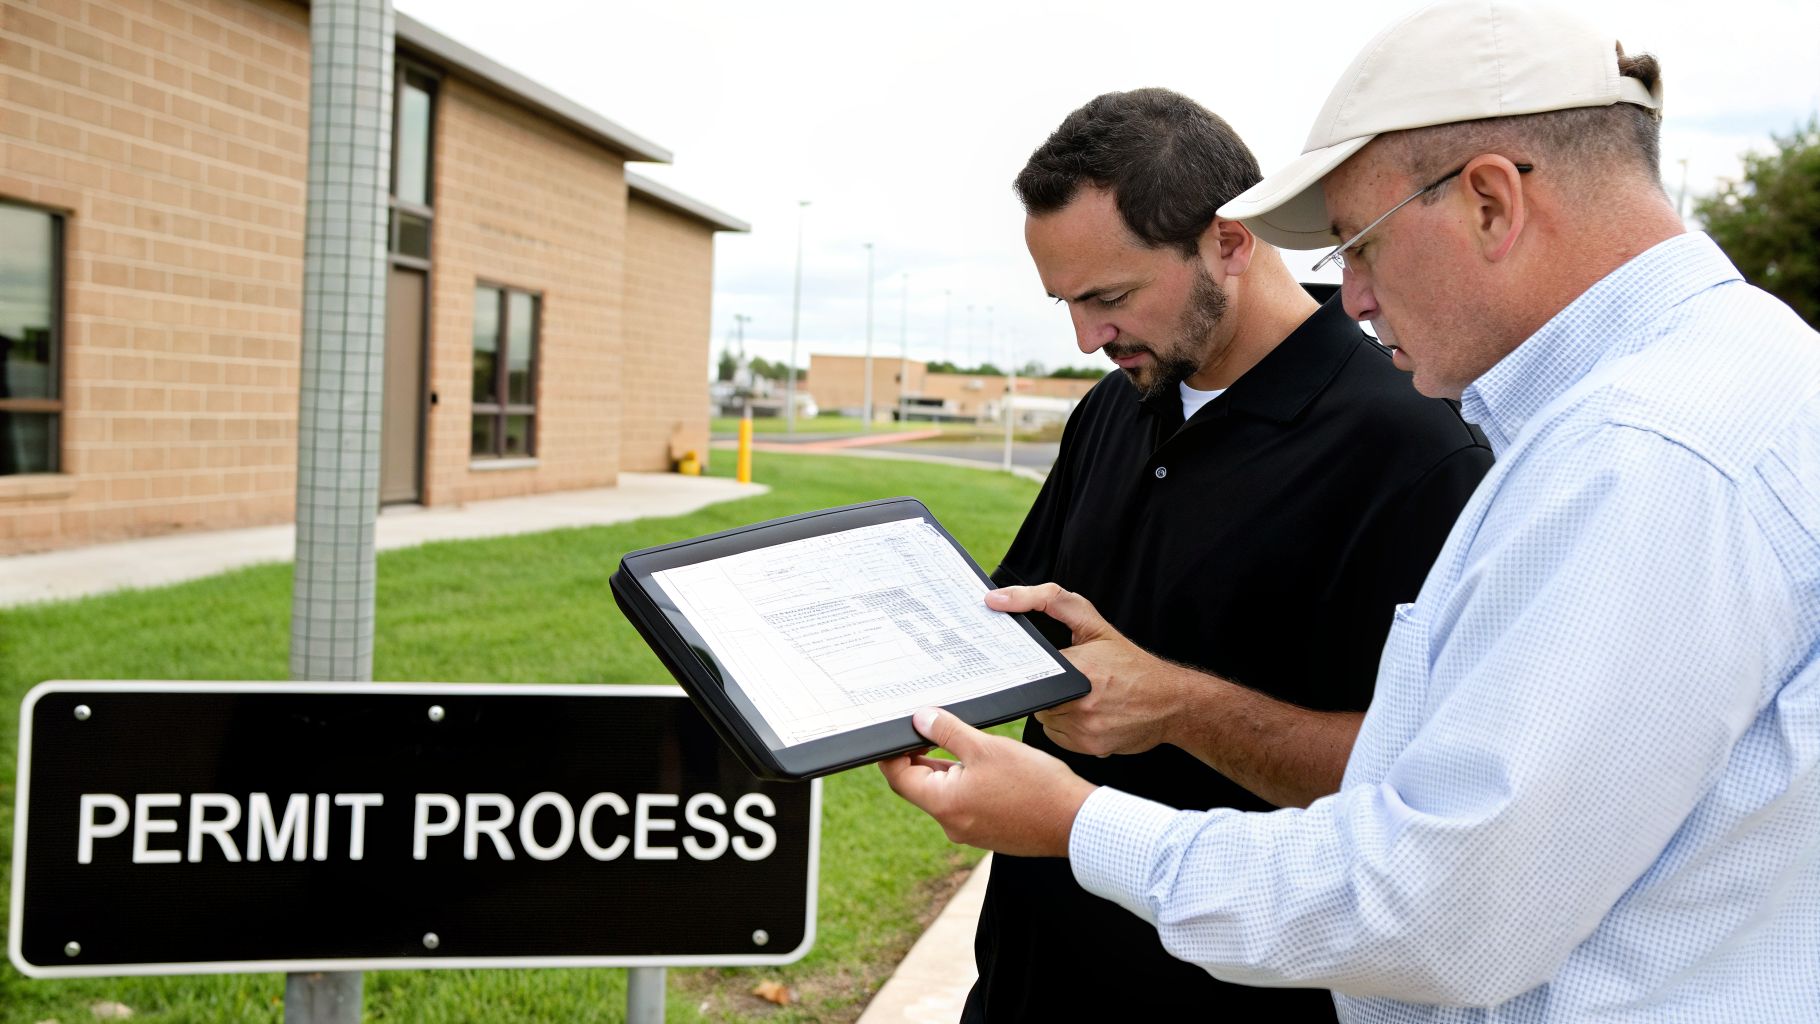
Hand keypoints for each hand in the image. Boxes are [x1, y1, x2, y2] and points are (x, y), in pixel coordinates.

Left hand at [878, 707, 1096, 857]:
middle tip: (935, 730)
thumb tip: (920, 720)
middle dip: (924, 758)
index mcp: (944, 804)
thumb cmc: (1034, 784)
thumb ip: (947, 732)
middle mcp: (951, 824)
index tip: (901, 733)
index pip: (899, 778)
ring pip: (946, 796)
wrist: (1075, 821)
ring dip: (950, 770)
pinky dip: (968, 785)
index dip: (894, 753)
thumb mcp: (986, 747)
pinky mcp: (989, 833)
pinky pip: (966, 806)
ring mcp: (970, 832)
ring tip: (969, 746)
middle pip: (921, 787)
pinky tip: (988, 769)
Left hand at [988, 583, 1185, 756]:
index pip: (1028, 668)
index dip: (1026, 666)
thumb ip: (1049, 600)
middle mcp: (1079, 701)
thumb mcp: (1094, 623)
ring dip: (1055, 708)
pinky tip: (1085, 716)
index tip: (1029, 664)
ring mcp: (1083, 727)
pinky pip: (1057, 736)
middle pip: (1036, 695)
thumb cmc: (1131, 663)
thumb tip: (998, 599)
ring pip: (1045, 717)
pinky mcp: (1088, 747)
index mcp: (1079, 667)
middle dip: (1046, 686)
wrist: (1170, 701)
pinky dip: (1065, 727)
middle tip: (1068, 679)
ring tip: (1080, 696)